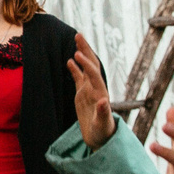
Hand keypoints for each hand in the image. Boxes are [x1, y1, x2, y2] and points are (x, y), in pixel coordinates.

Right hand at [67, 31, 115, 148]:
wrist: (102, 139)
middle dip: (86, 49)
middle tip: (78, 35)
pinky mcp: (83, 94)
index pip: (94, 74)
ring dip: (82, 53)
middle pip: (91, 64)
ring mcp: (90, 90)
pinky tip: (70, 60)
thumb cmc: (103, 133)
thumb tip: (103, 101)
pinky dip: (75, 68)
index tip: (77, 54)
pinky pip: (79, 78)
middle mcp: (96, 88)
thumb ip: (103, 113)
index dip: (86, 64)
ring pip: (85, 68)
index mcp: (100, 93)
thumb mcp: (103, 124)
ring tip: (76, 38)